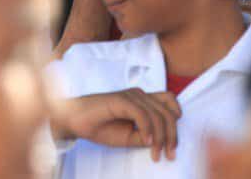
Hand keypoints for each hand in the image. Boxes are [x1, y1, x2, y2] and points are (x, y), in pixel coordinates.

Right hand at [54, 89, 181, 161]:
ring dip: (160, 137)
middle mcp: (140, 95)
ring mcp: (131, 96)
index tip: (172, 148)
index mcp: (143, 101)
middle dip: (172, 135)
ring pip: (157, 115)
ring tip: (156, 153)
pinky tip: (146, 143)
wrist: (75, 120)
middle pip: (168, 112)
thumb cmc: (100, 127)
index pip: (170, 106)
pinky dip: (147, 130)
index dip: (175, 126)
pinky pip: (142, 115)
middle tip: (169, 155)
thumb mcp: (128, 137)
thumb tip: (159, 141)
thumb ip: (144, 136)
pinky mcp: (121, 100)